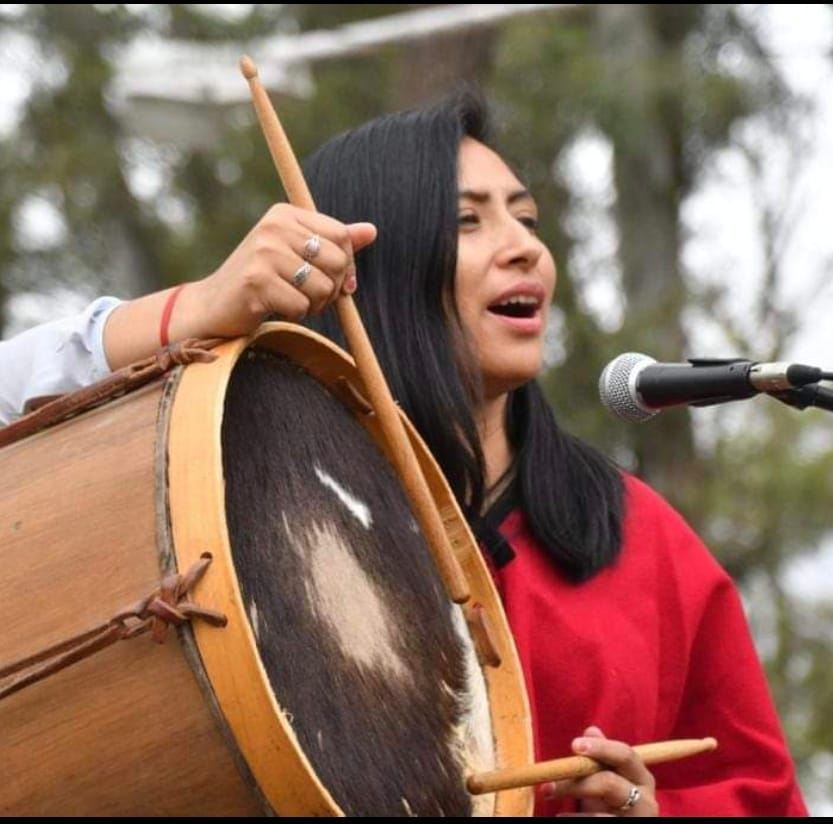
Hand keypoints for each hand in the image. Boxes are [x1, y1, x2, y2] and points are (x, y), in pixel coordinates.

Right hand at [183, 203, 376, 338]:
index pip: (341, 235)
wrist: (213, 305)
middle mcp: (274, 227)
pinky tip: (274, 308)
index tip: (337, 281)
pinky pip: (302, 306)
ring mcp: (264, 253)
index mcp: (285, 214)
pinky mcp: (257, 281)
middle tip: (310, 296)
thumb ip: (333, 243)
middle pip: (338, 261)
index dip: (347, 265)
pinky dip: (295, 315)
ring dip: (314, 305)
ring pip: (323, 287)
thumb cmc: (261, 281)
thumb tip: (371, 231)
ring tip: (291, 301)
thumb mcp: (297, 255)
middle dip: (333, 288)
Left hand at [544, 727, 658, 816]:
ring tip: (551, 798)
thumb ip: (602, 755)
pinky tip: (560, 816)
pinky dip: (575, 819)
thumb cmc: (614, 800)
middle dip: (576, 782)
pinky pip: (598, 823)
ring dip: (572, 806)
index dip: (600, 748)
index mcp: (642, 777)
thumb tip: (591, 730)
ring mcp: (637, 820)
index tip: (574, 745)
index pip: (625, 755)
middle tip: (549, 785)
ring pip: (601, 812)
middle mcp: (645, 800)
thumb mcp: (610, 775)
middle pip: (609, 783)